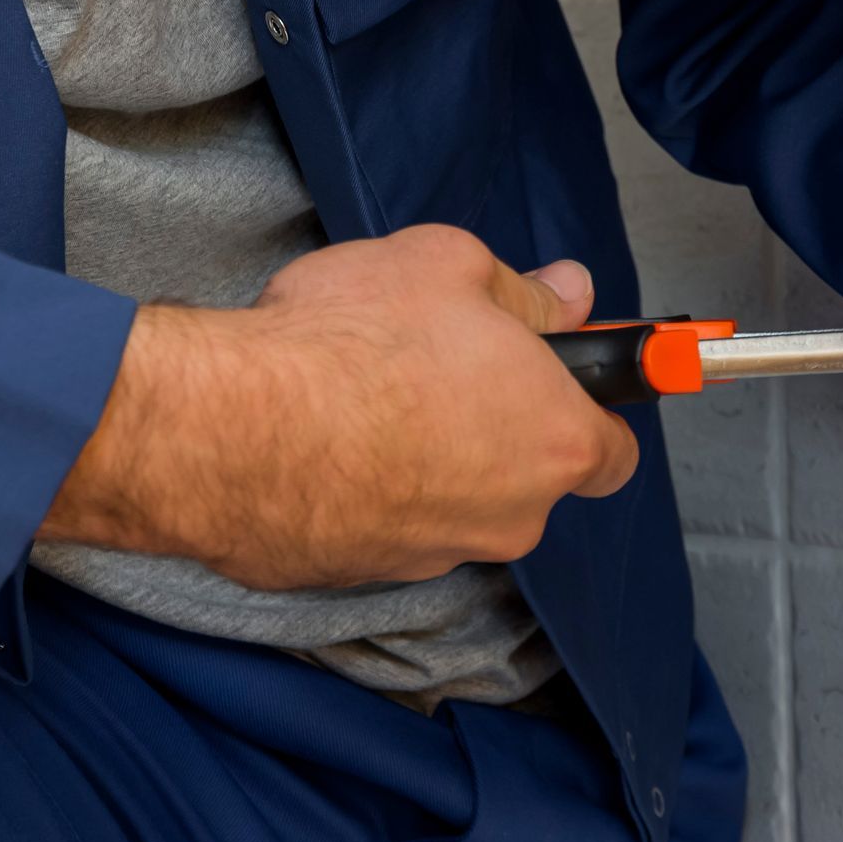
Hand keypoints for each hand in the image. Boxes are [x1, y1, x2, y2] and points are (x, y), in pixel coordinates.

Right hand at [41, 225, 638, 588]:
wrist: (228, 425)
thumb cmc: (349, 340)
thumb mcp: (450, 265)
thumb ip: (523, 291)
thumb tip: (567, 294)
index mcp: (555, 443)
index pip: (614, 454)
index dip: (589, 411)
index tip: (558, 380)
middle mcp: (510, 517)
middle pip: (528, 477)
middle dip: (494, 428)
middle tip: (437, 365)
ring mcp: (435, 555)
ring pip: (453, 503)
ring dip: (425, 459)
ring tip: (364, 394)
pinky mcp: (362, 575)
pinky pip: (383, 525)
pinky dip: (365, 490)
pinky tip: (321, 437)